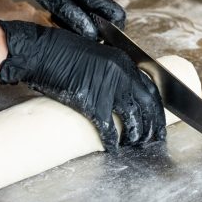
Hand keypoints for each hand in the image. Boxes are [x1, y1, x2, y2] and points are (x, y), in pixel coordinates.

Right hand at [0, 19, 165, 149]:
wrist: (42, 52)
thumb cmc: (64, 52)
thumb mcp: (98, 56)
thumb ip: (113, 70)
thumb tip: (122, 90)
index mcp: (124, 62)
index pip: (151, 88)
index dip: (158, 108)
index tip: (159, 120)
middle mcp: (121, 74)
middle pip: (147, 105)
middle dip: (154, 125)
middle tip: (155, 139)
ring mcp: (108, 88)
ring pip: (132, 117)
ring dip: (136, 134)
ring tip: (136, 145)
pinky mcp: (91, 102)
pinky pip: (108, 127)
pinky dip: (112, 141)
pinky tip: (113, 149)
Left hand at [3, 0, 125, 39]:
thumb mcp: (54, 1)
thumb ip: (75, 19)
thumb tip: (92, 35)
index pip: (117, 15)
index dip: (112, 31)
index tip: (98, 38)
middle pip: (110, 12)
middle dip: (96, 24)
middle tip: (75, 27)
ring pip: (101, 5)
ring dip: (89, 15)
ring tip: (67, 14)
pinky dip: (85, 5)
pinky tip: (68, 4)